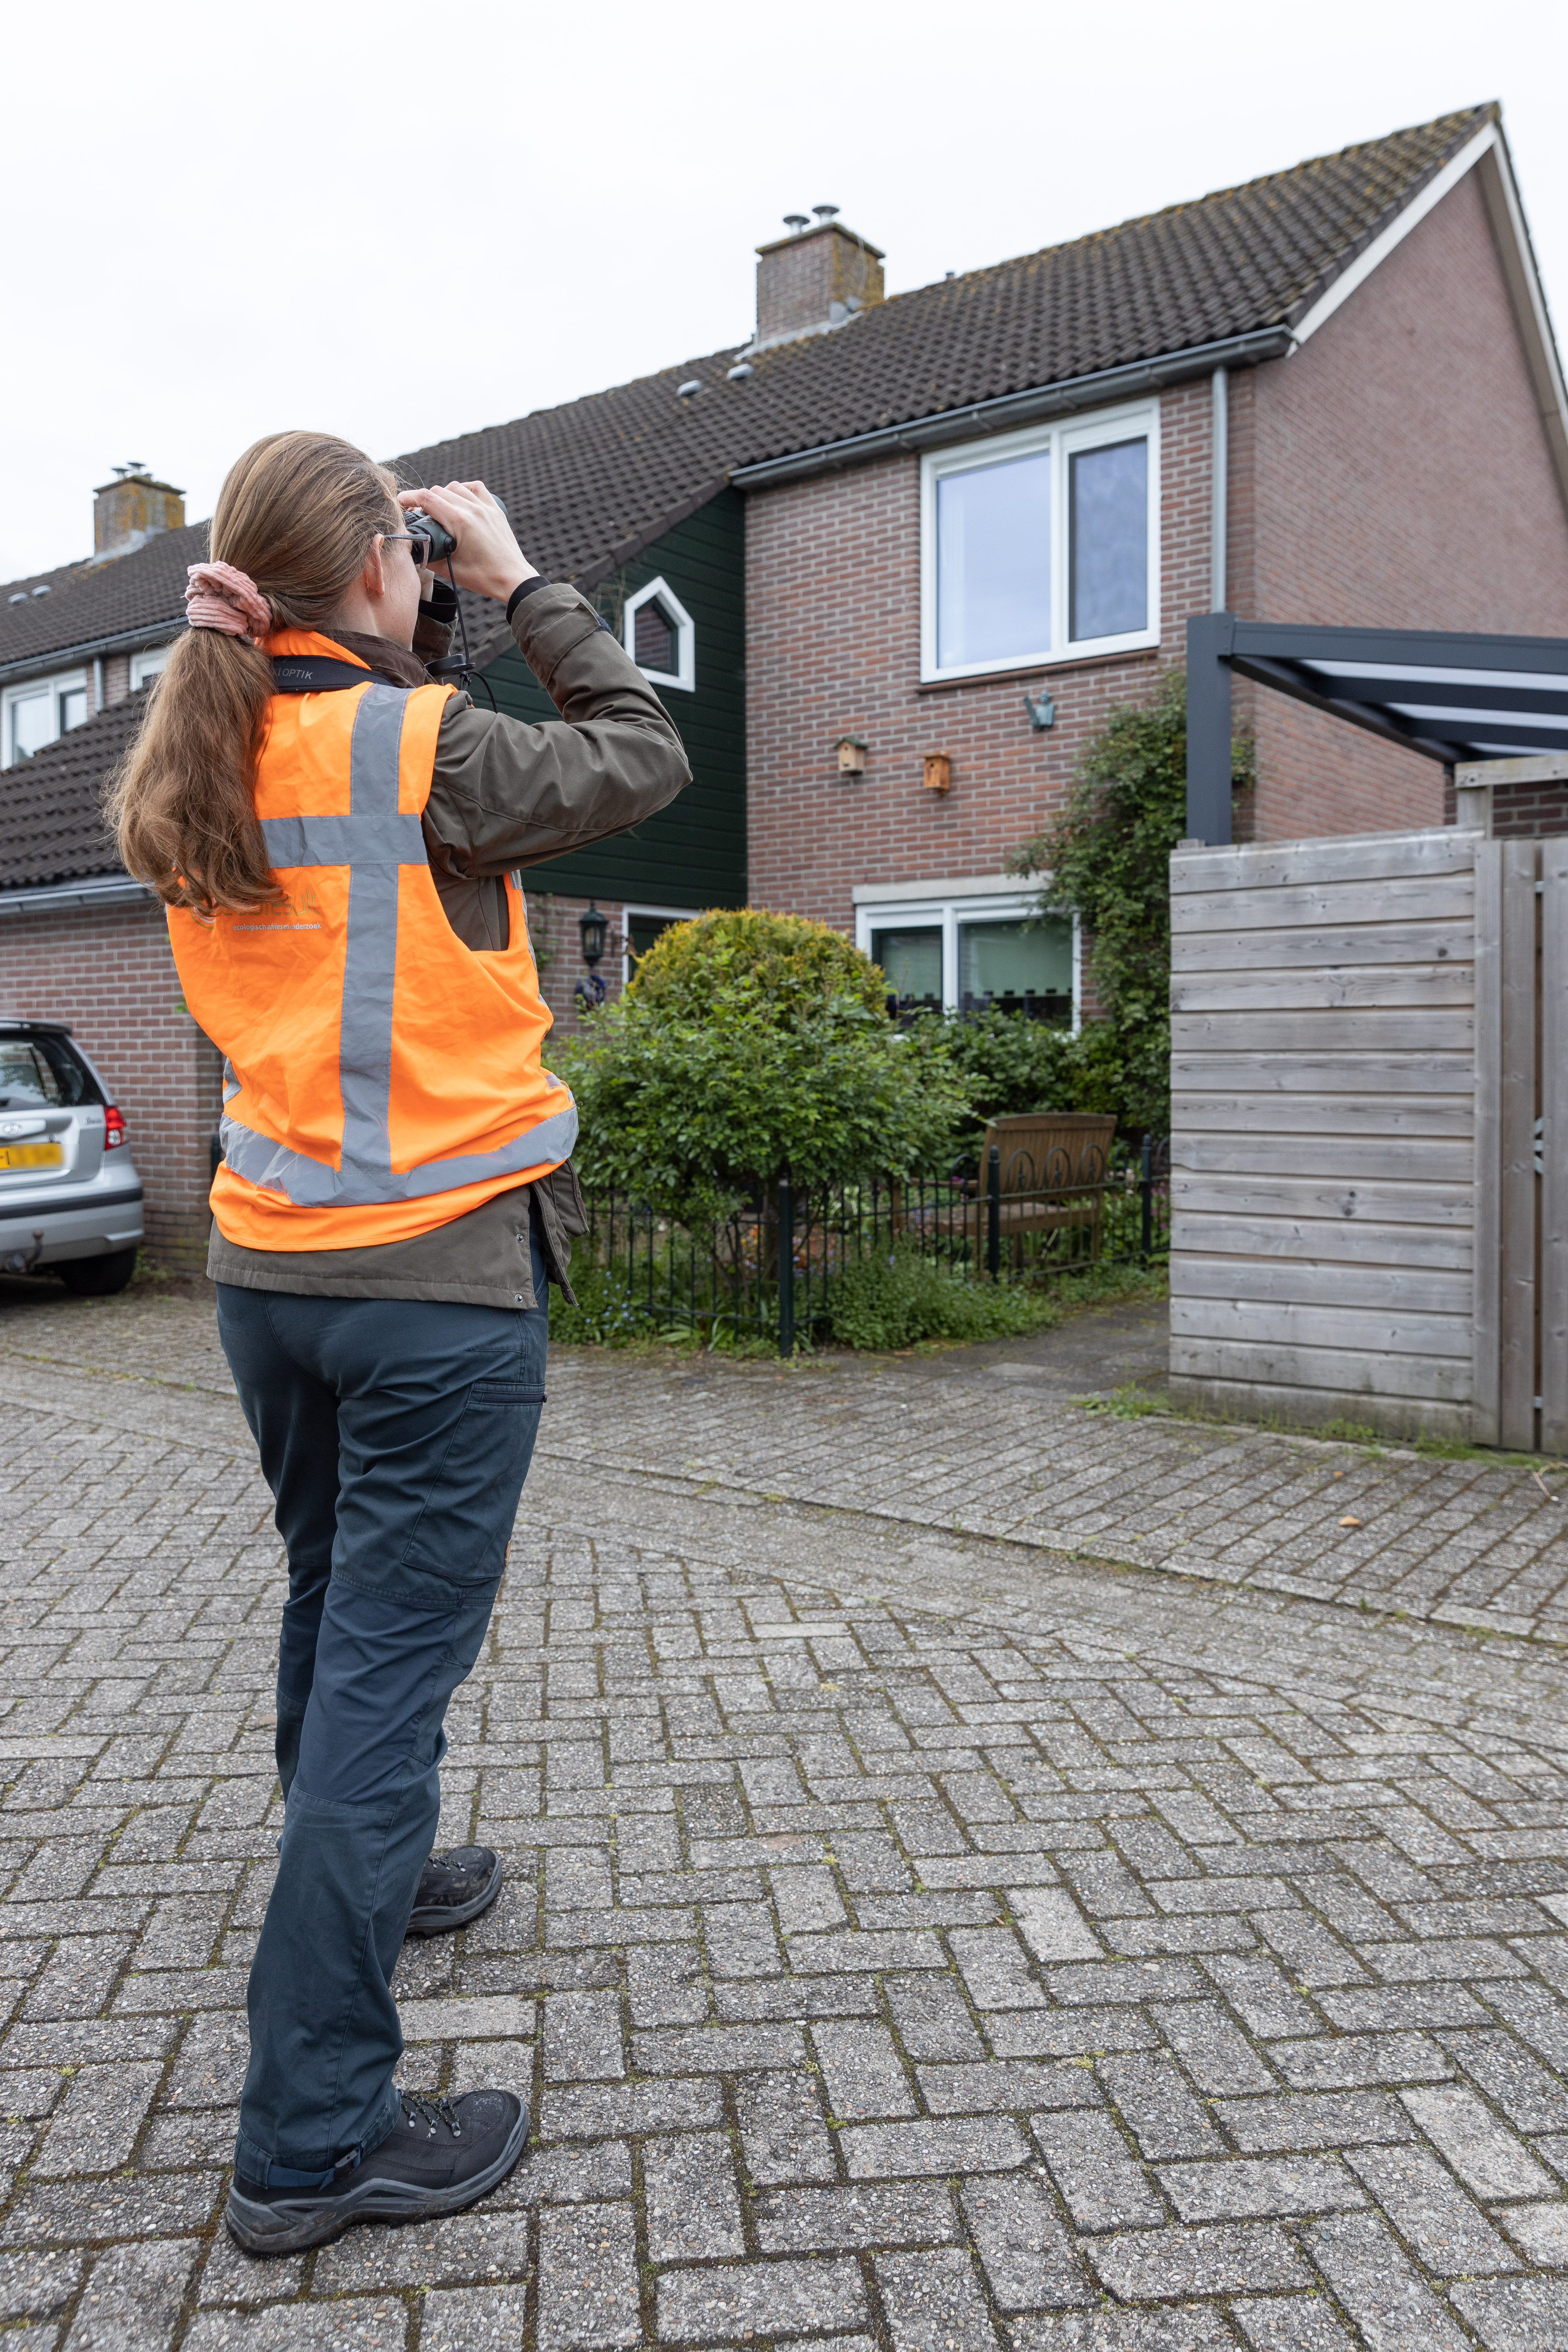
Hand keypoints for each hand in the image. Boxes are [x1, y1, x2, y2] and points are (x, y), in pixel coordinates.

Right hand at [398, 482, 537, 603]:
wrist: (512, 579)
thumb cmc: (483, 577)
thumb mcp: (449, 568)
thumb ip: (428, 555)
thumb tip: (414, 545)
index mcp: (459, 521)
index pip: (427, 499)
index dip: (409, 497)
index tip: (401, 501)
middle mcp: (472, 509)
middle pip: (438, 491)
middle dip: (425, 500)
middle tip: (421, 514)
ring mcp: (485, 507)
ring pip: (456, 487)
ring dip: (444, 494)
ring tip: (440, 508)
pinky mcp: (495, 510)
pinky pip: (477, 488)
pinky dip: (465, 489)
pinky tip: (460, 499)